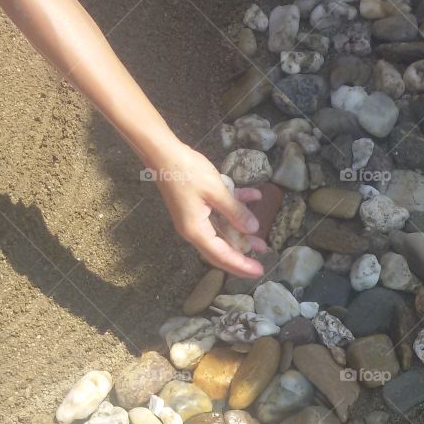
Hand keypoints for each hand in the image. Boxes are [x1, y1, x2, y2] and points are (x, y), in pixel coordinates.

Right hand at [150, 140, 266, 276]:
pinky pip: (218, 214)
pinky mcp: (196, 206)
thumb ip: (235, 211)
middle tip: (261, 261)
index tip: (259, 271)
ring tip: (260, 239)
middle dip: (242, 256)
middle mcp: (194, 230)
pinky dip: (235, 208)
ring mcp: (194, 218)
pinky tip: (253, 198)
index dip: (242, 264)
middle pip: (221, 250)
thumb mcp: (216, 191)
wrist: (162, 152)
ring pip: (222, 233)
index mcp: (197, 231)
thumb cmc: (187, 172)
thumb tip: (253, 229)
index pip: (222, 255)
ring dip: (241, 235)